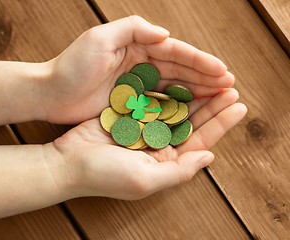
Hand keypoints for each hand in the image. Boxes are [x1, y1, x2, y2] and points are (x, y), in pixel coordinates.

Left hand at [35, 16, 233, 123]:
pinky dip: (176, 106)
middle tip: (230, 86)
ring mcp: (135, 84)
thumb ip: (133, 28)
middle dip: (204, 77)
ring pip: (172, 87)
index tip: (222, 71)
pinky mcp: (129, 103)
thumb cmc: (71, 65)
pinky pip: (158, 103)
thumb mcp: (99, 38)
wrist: (49, 93)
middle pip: (178, 70)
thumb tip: (166, 34)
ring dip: (195, 91)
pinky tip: (192, 111)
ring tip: (219, 98)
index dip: (200, 62)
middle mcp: (139, 63)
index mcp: (135, 46)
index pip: (174, 53)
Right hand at [49, 88, 246, 199]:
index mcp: (165, 163)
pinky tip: (179, 77)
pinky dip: (166, 90)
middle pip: (190, 122)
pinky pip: (153, 101)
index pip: (200, 142)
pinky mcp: (128, 116)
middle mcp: (157, 146)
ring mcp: (143, 129)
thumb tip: (210, 157)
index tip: (238, 106)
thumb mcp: (145, 180)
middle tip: (230, 86)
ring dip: (192, 94)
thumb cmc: (105, 175)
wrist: (67, 162)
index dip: (220, 124)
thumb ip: (179, 172)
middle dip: (211, 105)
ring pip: (174, 109)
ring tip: (210, 79)